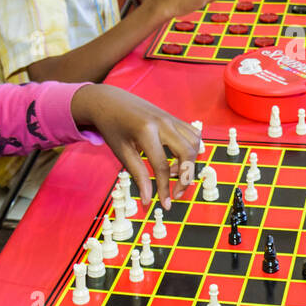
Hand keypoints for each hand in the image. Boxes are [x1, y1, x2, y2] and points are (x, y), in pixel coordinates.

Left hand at [69, 84, 199, 208]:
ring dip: (190, 163)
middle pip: (186, 154)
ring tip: (173, 173)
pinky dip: (191, 150)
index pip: (162, 166)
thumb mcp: (121, 152)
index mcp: (147, 131)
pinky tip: (178, 159)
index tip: (166, 204)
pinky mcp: (175, 118)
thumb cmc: (113, 127)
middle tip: (175, 194)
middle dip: (185, 178)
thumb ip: (138, 175)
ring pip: (195, 144)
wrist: (110, 101)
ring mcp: (172, 118)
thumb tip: (148, 199)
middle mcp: (164, 123)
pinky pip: (193, 135)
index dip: (165, 188)